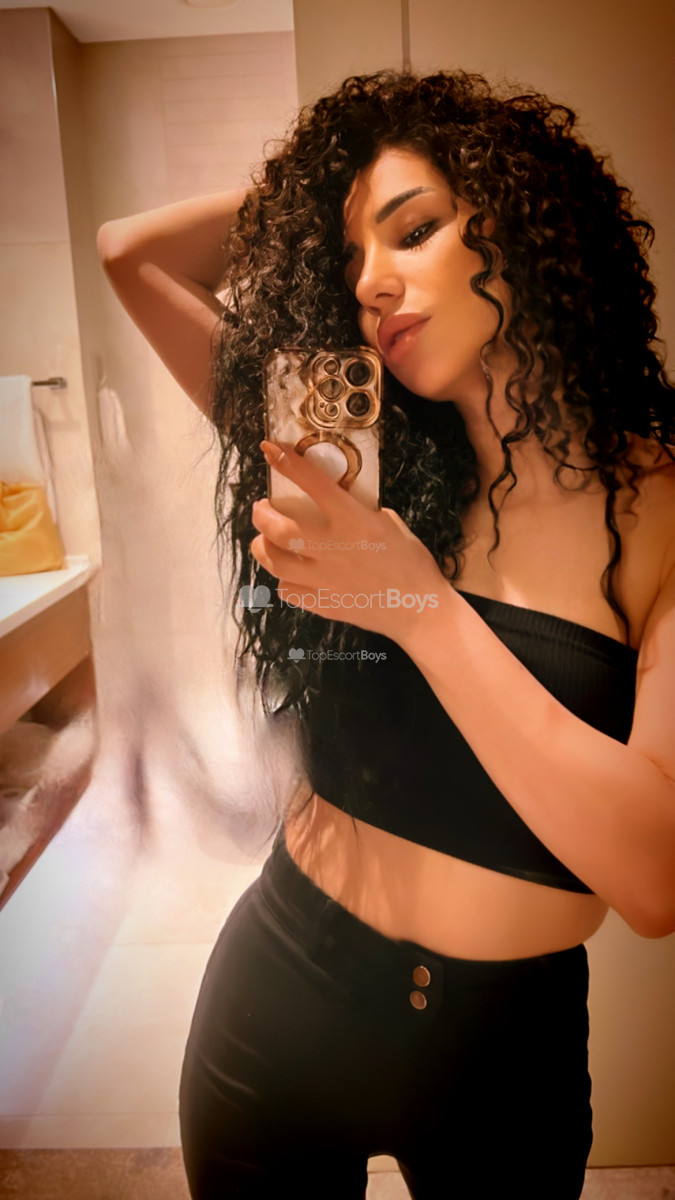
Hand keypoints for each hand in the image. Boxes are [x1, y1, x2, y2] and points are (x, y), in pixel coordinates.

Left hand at [249, 439, 444, 641]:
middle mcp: (333, 548)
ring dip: (262, 546)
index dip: (287, 463)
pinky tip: (289, 573)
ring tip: (263, 540)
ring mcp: (325, 579)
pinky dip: (283, 579)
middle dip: (261, 514)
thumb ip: (359, 511)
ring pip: (274, 562)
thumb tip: (336, 501)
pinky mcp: (323, 604)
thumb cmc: (412, 563)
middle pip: (278, 528)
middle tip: (261, 508)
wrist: (420, 610)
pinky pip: (288, 590)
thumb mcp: (390, 523)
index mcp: (354, 521)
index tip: (269, 449)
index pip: (313, 484)